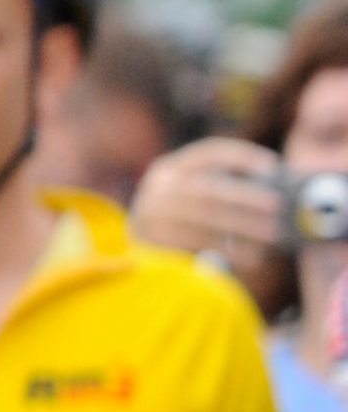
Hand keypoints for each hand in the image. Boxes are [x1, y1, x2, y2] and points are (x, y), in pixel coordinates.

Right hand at [130, 136, 284, 264]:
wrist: (134, 258)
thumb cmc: (180, 223)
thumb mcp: (189, 197)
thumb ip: (221, 188)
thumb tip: (273, 182)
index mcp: (169, 169)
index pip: (208, 153)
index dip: (242, 156)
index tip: (273, 165)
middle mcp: (157, 189)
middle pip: (207, 190)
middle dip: (246, 197)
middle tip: (278, 206)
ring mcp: (152, 217)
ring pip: (205, 219)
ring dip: (244, 227)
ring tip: (273, 235)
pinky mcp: (154, 245)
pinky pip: (200, 246)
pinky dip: (230, 251)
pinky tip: (254, 257)